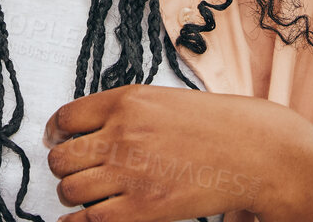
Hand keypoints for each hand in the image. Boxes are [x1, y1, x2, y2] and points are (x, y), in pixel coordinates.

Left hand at [42, 84, 312, 221]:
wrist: (256, 152)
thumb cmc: (214, 126)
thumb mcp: (162, 101)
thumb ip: (123, 112)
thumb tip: (83, 130)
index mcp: (125, 102)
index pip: (65, 119)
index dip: (56, 134)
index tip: (58, 141)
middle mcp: (122, 134)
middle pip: (61, 158)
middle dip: (64, 167)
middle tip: (77, 171)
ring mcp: (131, 172)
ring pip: (69, 189)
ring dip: (74, 195)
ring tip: (90, 194)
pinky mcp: (143, 207)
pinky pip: (89, 219)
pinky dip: (78, 221)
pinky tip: (81, 219)